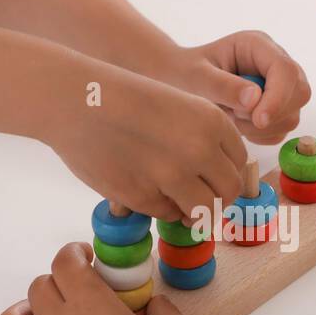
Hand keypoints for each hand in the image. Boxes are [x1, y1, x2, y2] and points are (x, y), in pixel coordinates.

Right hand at [44, 70, 245, 222]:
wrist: (76, 100)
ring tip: (179, 205)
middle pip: (229, 191)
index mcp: (212, 121)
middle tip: (200, 197)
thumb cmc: (125, 100)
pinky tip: (147, 191)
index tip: (212, 177)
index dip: (225, 173)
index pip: (239, 162)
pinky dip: (162, 209)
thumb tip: (218, 180)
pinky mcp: (144, 196)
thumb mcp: (179, 105)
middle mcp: (199, 149)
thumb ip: (204, 138)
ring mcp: (172, 175)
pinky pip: (167, 214)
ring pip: (204, 212)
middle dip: (217, 199)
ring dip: (194, 213)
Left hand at [165, 31, 310, 144]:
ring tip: (231, 118)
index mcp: (258, 46)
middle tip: (236, 117)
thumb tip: (254, 99)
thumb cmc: (185, 74)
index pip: (285, 70)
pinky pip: (281, 130)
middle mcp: (274, 64)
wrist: (180, 83)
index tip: (258, 119)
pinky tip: (239, 126)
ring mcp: (279, 87)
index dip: (278, 97)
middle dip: (272, 114)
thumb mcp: (197, 77)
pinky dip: (261, 136)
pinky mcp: (277, 108)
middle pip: (299, 92)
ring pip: (292, 115)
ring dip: (262, 127)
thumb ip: (222, 86)